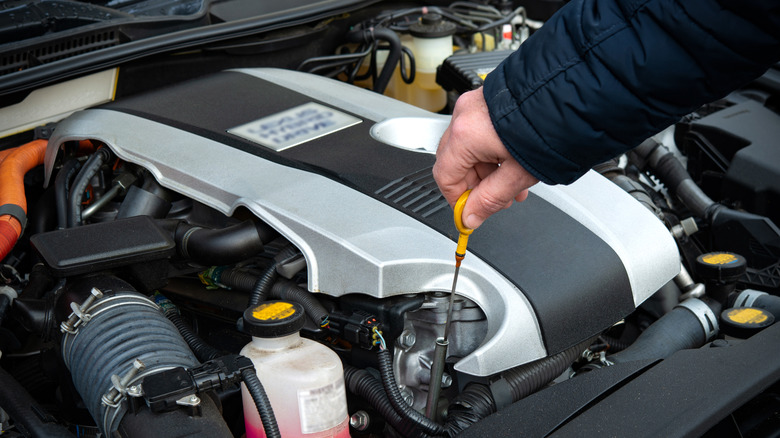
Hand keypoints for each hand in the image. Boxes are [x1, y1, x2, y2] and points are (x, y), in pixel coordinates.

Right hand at [433, 88, 538, 228]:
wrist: (574, 96)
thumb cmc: (552, 127)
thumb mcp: (519, 174)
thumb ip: (490, 199)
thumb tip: (471, 216)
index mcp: (466, 134)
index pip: (445, 176)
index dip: (457, 200)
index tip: (468, 212)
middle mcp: (465, 115)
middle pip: (455, 162)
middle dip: (475, 186)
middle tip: (494, 201)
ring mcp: (476, 105)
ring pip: (468, 149)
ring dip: (486, 172)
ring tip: (511, 186)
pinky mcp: (489, 101)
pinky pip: (479, 133)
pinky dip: (491, 152)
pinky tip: (511, 165)